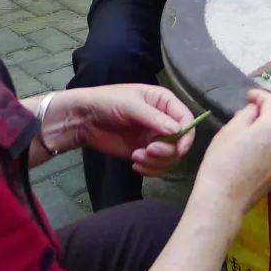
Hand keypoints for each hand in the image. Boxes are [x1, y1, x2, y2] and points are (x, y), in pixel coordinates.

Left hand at [57, 85, 197, 175]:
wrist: (83, 119)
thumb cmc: (107, 102)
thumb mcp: (131, 106)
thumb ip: (154, 118)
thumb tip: (178, 132)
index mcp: (165, 102)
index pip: (186, 120)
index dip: (186, 135)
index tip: (178, 148)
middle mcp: (164, 121)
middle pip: (181, 142)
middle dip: (167, 151)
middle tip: (148, 151)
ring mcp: (155, 138)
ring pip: (171, 157)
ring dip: (157, 162)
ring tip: (136, 157)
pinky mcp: (144, 152)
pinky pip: (157, 166)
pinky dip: (150, 169)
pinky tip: (135, 164)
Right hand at [193, 90, 270, 217]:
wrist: (223, 200)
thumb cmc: (223, 161)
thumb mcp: (230, 129)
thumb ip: (246, 114)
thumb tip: (254, 111)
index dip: (260, 96)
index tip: (248, 95)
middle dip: (266, 113)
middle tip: (247, 114)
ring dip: (269, 129)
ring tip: (249, 132)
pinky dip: (269, 145)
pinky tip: (254, 150)